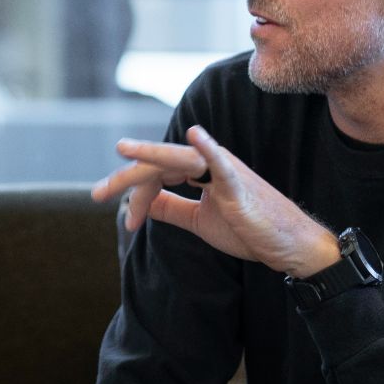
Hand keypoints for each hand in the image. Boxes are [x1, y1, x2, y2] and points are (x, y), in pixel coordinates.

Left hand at [93, 126, 339, 277]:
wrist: (287, 246)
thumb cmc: (248, 229)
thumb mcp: (199, 220)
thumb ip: (172, 208)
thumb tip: (143, 202)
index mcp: (200, 171)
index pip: (157, 174)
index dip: (137, 195)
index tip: (127, 222)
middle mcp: (209, 164)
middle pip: (160, 163)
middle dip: (127, 177)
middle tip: (97, 193)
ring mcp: (225, 171)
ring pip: (180, 158)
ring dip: (149, 158)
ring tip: (123, 151)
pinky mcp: (239, 186)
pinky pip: (221, 164)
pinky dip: (207, 148)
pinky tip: (193, 136)